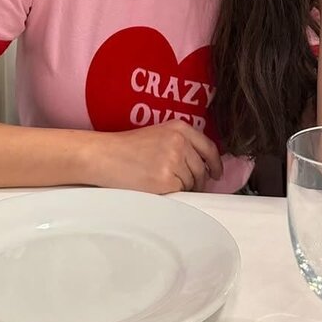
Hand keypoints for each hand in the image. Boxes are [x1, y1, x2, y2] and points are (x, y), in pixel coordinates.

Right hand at [86, 121, 222, 193]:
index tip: (216, 173)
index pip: (209, 148)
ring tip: (161, 183)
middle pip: (201, 169)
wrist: (105, 155)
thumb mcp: (158, 134)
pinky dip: (173, 194)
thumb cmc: (126, 147)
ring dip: (183, 187)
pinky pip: (180, 192)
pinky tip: (157, 188)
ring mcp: (174, 160)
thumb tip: (201, 166)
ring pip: (192, 183)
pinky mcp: (166, 179)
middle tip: (183, 185)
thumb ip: (180, 143)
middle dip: (197, 181)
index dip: (215, 164)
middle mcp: (180, 142)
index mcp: (179, 127)